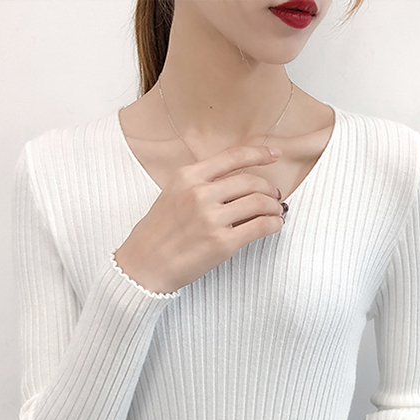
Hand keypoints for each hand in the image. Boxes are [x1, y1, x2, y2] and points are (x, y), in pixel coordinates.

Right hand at [113, 145, 285, 293]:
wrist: (143, 266)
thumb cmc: (156, 234)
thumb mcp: (171, 195)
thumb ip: (199, 184)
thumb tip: (236, 182)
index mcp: (187, 177)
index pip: (232, 157)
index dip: (259, 153)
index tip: (274, 155)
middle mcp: (200, 194)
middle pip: (250, 181)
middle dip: (268, 188)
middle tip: (273, 196)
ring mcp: (211, 219)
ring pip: (259, 202)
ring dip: (274, 207)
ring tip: (275, 212)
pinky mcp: (222, 243)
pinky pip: (260, 227)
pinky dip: (273, 224)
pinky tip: (274, 226)